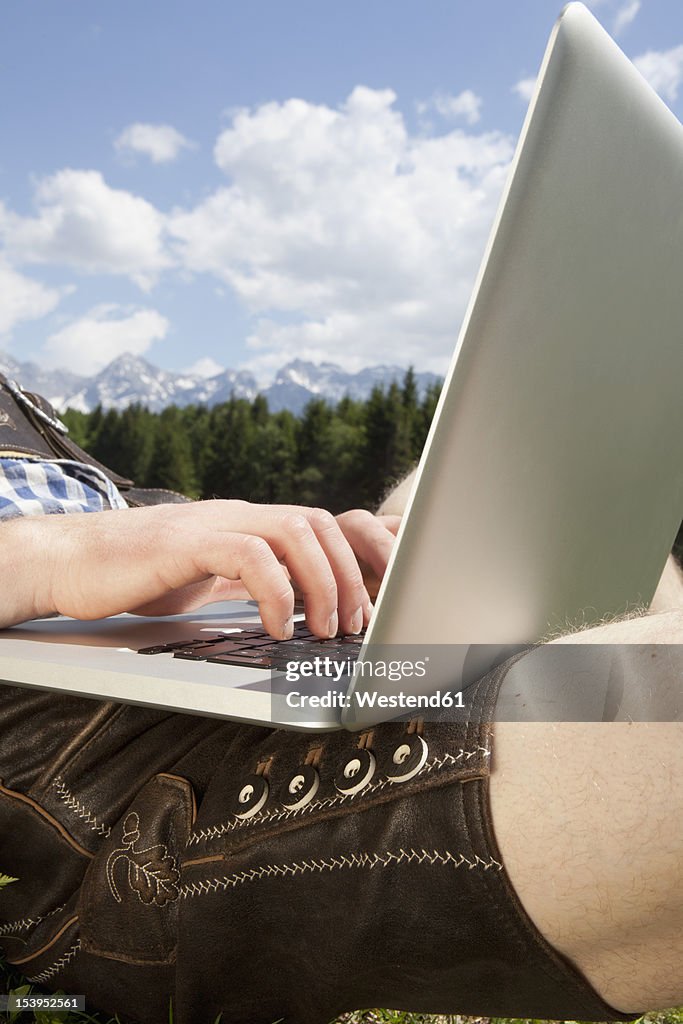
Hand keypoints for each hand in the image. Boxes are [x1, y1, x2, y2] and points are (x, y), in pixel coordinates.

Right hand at [0, 501, 397, 639]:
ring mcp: (214, 523)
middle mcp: (241, 515)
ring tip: (325, 630)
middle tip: (360, 624)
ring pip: (295, 531)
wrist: (73, 562)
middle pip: (323, 522)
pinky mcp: (186, 541)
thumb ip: (257, 581)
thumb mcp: (214, 579)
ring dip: (323, 585)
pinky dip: (275, 592)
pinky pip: (247, 555)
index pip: (326, 523)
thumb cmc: (144, 576)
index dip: (365, 555)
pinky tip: (276, 628)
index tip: (386, 597)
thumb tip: (307, 607)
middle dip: (356, 573)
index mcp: (253, 524)